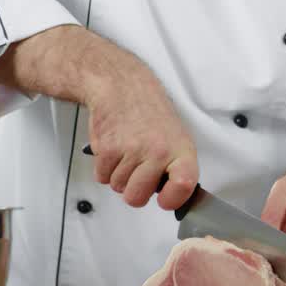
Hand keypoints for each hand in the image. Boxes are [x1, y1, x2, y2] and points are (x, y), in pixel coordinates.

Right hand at [85, 59, 197, 210]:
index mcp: (180, 150)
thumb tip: (173, 195)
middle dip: (133, 189)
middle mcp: (158, 151)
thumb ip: (175, 167)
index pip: (183, 186)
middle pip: (137, 198)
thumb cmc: (149, 112)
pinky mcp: (108, 149)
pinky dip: (104, 167)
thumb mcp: (175, 136)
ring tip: (126, 152)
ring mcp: (132, 151)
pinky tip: (113, 148)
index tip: (164, 199)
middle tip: (137, 169)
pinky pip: (102, 177)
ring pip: (118, 187)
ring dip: (118, 174)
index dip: (171, 199)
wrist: (122, 86)